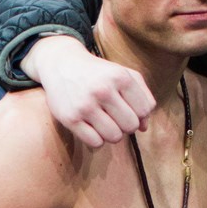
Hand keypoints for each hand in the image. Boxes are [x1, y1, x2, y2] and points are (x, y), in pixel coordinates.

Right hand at [23, 36, 155, 147]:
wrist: (61, 64)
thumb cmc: (99, 73)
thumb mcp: (124, 74)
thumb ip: (143, 97)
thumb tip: (144, 128)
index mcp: (120, 77)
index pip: (144, 110)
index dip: (138, 113)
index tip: (127, 108)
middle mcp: (103, 90)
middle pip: (131, 126)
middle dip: (126, 125)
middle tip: (115, 116)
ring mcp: (85, 105)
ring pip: (114, 137)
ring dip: (112, 133)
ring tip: (104, 122)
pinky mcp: (70, 118)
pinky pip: (96, 143)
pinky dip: (97, 139)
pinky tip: (91, 127)